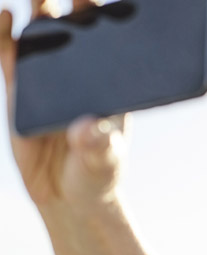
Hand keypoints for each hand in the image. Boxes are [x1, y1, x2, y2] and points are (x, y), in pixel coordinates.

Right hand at [0, 0, 127, 211]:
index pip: (110, 42)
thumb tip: (89, 129)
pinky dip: (4, 33)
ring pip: (41, 36)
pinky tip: (5, 14)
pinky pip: (9, 55)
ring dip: (39, 9)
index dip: (105, 16)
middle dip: (71, 2)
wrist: (69, 196)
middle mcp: (79, 75)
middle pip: (74, 30)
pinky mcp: (19, 91)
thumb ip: (97, 145)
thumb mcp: (103, 160)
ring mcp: (48, 80)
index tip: (98, 0)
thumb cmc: (97, 174)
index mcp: (109, 85)